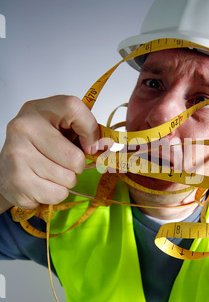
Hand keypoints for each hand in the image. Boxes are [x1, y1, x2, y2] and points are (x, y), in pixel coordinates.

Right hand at [0, 95, 99, 209]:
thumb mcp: (63, 131)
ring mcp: (18, 154)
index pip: (74, 108)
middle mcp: (24, 127)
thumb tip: (106, 146)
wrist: (8, 170)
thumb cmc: (42, 148)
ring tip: (50, 173)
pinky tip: (42, 183)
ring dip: (66, 181)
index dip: (90, 129)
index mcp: (39, 109)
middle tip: (63, 162)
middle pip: (75, 157)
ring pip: (68, 178)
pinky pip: (57, 194)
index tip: (89, 144)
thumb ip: (86, 132)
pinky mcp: (17, 180)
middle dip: (77, 166)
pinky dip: (55, 193)